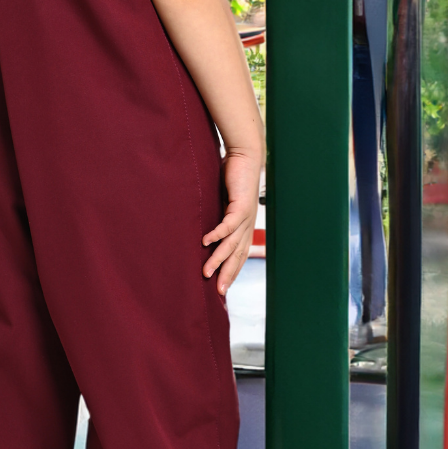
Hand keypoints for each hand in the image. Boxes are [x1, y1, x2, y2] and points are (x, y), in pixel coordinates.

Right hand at [202, 149, 262, 294]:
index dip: (231, 271)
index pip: (238, 255)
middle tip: (218, 291)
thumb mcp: (223, 202)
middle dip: (227, 274)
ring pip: (231, 244)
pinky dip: (217, 234)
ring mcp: (245, 217)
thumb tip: (201, 227)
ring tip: (206, 271)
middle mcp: (246, 225)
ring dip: (218, 259)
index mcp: (243, 227)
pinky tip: (206, 242)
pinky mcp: (240, 206)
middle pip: (237, 255)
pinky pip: (227, 224)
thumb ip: (216, 215)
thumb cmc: (233, 178)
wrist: (246, 157)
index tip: (223, 287)